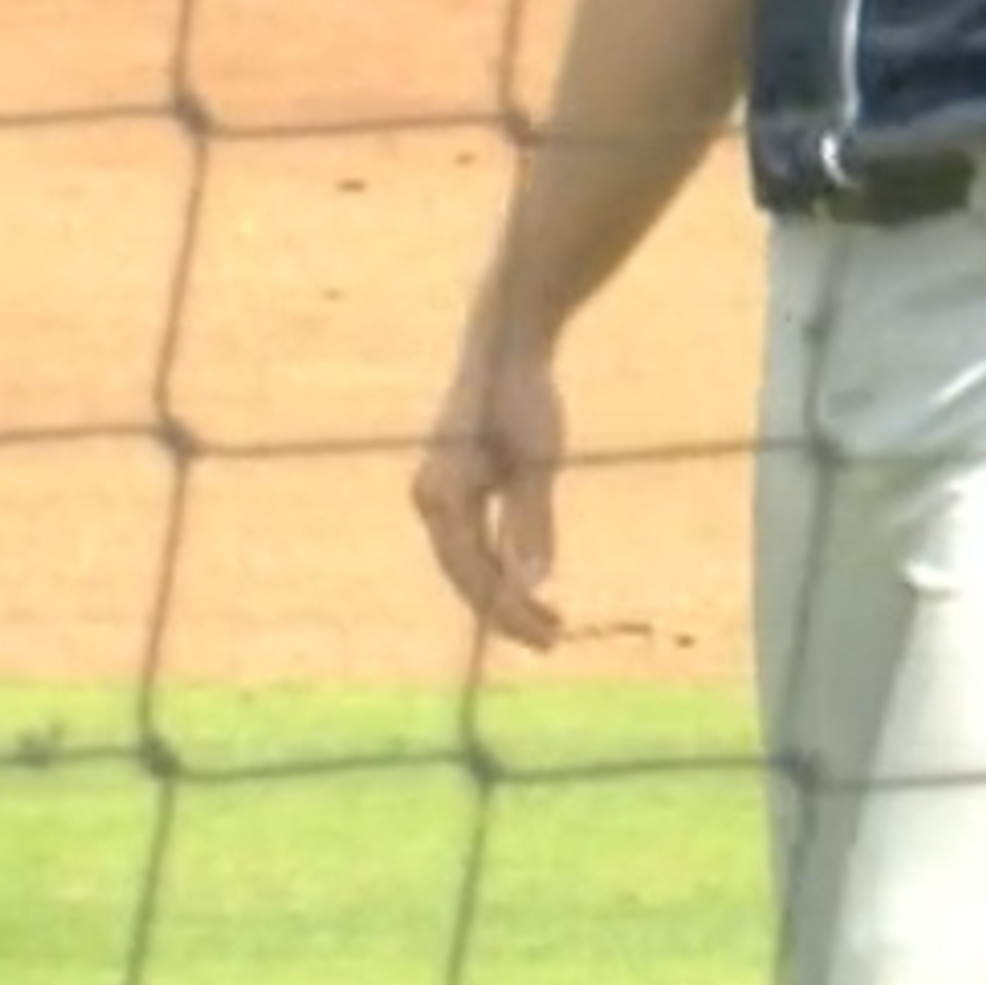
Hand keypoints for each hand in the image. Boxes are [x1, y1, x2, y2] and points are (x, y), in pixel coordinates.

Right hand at [410, 338, 568, 650]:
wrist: (505, 344)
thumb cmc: (523, 396)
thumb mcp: (537, 461)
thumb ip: (532, 521)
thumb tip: (534, 582)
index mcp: (443, 496)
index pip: (474, 575)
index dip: (510, 613)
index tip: (548, 638)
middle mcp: (431, 499)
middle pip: (467, 574)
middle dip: (508, 611)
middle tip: (554, 640)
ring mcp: (439, 493)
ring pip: (469, 561)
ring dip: (506, 592)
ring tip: (549, 620)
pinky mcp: (454, 486)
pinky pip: (473, 541)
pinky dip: (500, 564)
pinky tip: (528, 580)